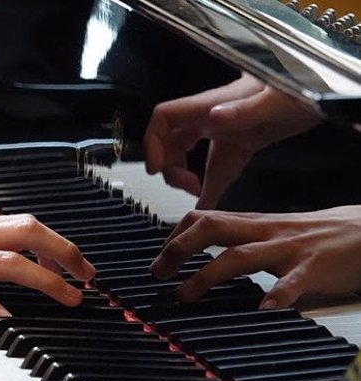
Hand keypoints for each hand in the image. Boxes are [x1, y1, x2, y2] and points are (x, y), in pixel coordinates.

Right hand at [144, 72, 320, 208]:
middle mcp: (211, 116)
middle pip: (171, 141)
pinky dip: (210, 187)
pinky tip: (209, 205)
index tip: (156, 170)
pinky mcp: (238, 143)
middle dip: (170, 167)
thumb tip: (212, 118)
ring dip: (185, 177)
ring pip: (187, 155)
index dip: (152, 143)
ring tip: (199, 195)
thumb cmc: (299, 85)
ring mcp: (223, 130)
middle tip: (188, 187)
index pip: (165, 118)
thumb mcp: (275, 97)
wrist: (319, 87)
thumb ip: (244, 109)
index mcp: (212, 104)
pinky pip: (215, 167)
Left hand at [150, 206, 360, 308]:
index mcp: (255, 224)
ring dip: (208, 275)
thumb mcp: (275, 231)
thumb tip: (206, 246)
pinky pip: (294, 281)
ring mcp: (290, 249)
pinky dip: (278, 294)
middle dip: (178, 249)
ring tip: (186, 294)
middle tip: (158, 274)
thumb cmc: (321, 235)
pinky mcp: (317, 268)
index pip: (204, 218)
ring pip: (241, 255)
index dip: (175, 236)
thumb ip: (243, 237)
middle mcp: (266, 232)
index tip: (159, 260)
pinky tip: (264, 307)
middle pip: (212, 228)